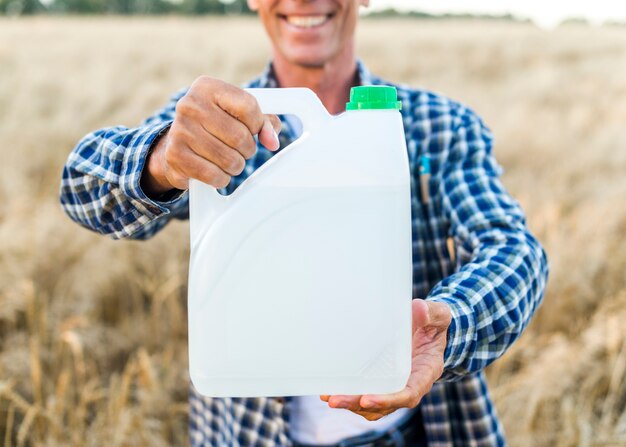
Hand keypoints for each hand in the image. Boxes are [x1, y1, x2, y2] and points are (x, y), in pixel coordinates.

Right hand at [141, 76, 281, 196]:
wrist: (176, 144)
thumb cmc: (215, 126)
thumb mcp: (239, 115)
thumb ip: (264, 122)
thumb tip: (272, 141)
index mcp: (207, 87)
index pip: (248, 106)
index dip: (258, 124)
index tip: (253, 130)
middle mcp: (190, 105)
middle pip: (240, 137)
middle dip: (247, 150)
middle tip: (240, 150)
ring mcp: (180, 130)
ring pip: (229, 160)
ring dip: (236, 166)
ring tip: (227, 160)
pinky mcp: (175, 155)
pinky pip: (214, 176)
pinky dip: (221, 179)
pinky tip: (216, 171)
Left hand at [320, 299, 450, 420]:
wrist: (429, 327)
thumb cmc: (434, 323)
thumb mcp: (438, 315)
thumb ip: (431, 313)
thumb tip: (418, 309)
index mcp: (425, 372)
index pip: (408, 394)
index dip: (388, 400)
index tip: (367, 399)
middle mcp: (410, 384)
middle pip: (385, 405)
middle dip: (359, 404)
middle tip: (336, 400)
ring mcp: (395, 385)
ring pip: (373, 405)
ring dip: (351, 404)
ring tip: (329, 397)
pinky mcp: (383, 381)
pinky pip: (366, 395)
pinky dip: (350, 395)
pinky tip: (330, 390)